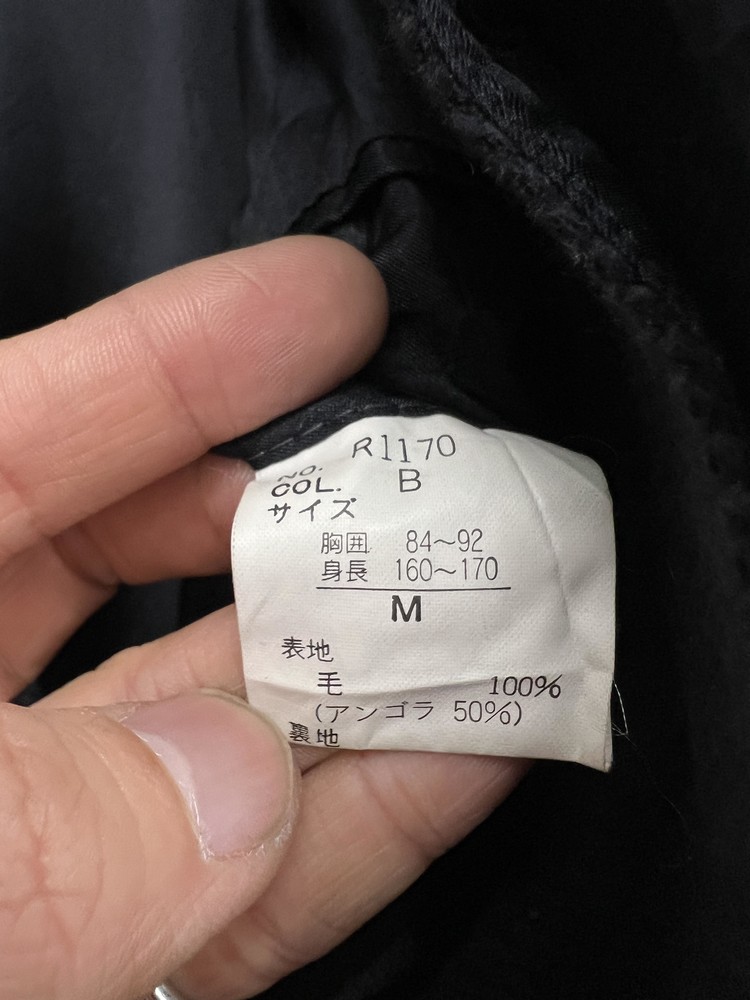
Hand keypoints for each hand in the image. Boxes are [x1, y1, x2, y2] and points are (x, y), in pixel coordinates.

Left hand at [0, 236, 526, 999]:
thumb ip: (10, 844)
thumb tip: (227, 793)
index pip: (22, 429)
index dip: (182, 352)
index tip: (328, 303)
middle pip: (138, 565)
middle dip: (294, 515)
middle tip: (431, 477)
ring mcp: (25, 846)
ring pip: (213, 731)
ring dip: (362, 683)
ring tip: (496, 620)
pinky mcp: (95, 964)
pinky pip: (236, 883)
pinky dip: (348, 827)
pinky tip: (457, 762)